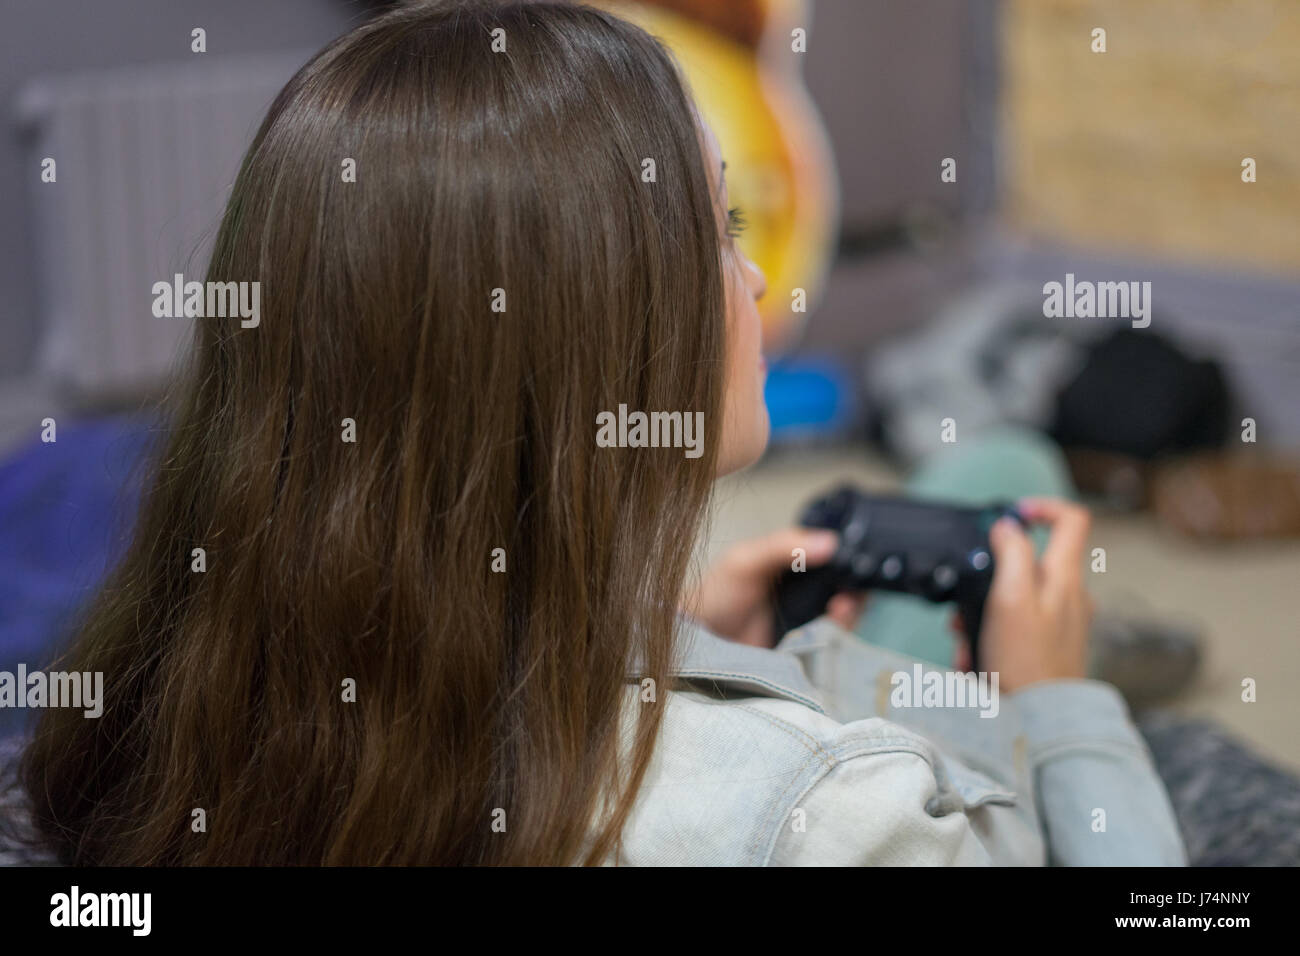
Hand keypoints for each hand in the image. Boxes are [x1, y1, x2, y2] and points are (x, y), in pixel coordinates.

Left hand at [682, 528, 867, 646]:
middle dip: (856, 586)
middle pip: (845, 582)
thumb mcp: (746, 561)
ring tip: (842, 608)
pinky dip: (841, 630)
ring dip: (852, 608)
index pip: (832, 552)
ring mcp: (806, 615)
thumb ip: (783, 546)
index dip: (849, 556)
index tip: (858, 561)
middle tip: (851, 593)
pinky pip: (834, 636)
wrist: (699, 643)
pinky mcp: (805, 642)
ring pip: (845, 609)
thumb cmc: (716, 595)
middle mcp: (803, 586)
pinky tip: (835, 624)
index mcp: (790, 559)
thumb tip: (829, 542)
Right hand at [951, 497, 1093, 690]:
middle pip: (1030, 561)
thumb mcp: (1010, 598)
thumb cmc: (1027, 664)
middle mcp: (1069, 597)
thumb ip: (1011, 554)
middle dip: (991, 574)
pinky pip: (1014, 628)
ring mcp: (1061, 623)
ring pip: (1016, 597)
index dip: (1042, 508)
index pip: (1071, 519)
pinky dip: (991, 635)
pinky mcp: (1048, 648)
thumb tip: (1007, 525)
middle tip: (968, 594)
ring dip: (983, 611)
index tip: (1011, 515)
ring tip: (964, 635)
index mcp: (1064, 577)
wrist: (1041, 723)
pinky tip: (974, 657)